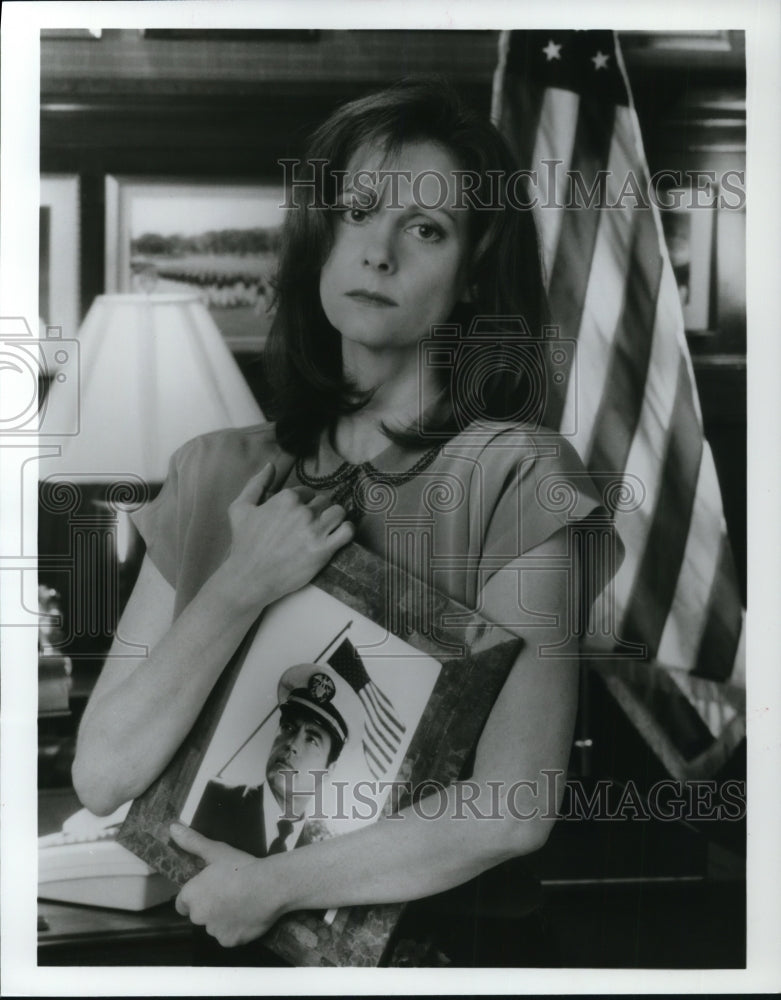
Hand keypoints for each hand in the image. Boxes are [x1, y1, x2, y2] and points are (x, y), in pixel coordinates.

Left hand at [170, 822, 283, 946]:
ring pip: (215, 926)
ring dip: (223, 918)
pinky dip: (236, 929)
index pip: (182, 903)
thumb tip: (172, 828)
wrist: (268, 887)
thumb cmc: (240, 867)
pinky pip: (229, 936)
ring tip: (242, 903)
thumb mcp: (216, 851)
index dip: (195, 895)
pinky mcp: (230, 942)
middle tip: (229, 892)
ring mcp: (214, 932)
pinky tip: (248, 915)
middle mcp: (198, 917)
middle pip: (199, 915)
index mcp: (191, 896)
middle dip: (210, 907)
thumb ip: (192, 841)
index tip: (210, 888)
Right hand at [219, 462, 353, 609]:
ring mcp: (315, 530)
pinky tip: (338, 536)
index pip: (307, 492)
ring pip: (339, 512)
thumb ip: (256, 484)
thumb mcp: (240, 508)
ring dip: (334, 518)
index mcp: (286, 498)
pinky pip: (347, 531)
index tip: (297, 517)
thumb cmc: (243, 544)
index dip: (303, 503)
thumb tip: (270, 465)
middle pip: (324, 501)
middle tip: (310, 526)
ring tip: (326, 529)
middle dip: (318, 511)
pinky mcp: (324, 550)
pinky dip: (346, 531)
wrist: (249, 578)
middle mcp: (303, 511)